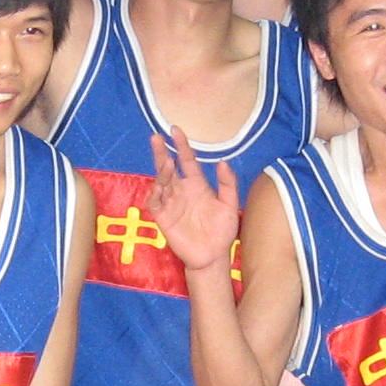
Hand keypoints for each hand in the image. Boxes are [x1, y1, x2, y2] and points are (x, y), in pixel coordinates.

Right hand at [145, 127, 242, 280]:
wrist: (213, 256)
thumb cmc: (222, 231)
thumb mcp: (230, 205)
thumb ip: (227, 184)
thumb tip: (223, 161)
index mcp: (197, 185)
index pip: (187, 161)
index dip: (182, 145)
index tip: (176, 130)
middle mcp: (181, 191)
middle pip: (168, 168)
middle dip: (162, 152)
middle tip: (156, 137)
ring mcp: (171, 203)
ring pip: (161, 182)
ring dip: (162, 171)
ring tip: (166, 162)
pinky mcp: (163, 218)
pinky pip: (156, 202)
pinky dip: (155, 193)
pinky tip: (160, 185)